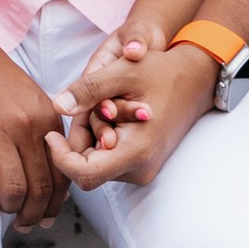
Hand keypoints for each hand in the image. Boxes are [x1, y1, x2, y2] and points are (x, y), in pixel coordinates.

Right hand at [0, 40, 67, 224]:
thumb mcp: (31, 100)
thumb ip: (44, 133)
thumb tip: (50, 177)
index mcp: (47, 120)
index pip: (61, 175)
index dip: (54, 204)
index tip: (46, 218)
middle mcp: (27, 126)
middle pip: (38, 188)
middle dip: (33, 215)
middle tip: (24, 225)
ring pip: (12, 188)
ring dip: (8, 206)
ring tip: (1, 209)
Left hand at [46, 23, 152, 177]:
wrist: (198, 78)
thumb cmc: (163, 72)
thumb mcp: (122, 72)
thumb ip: (87, 90)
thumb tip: (57, 106)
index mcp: (136, 151)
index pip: (84, 175)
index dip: (60, 157)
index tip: (51, 134)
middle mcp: (140, 168)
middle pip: (87, 168)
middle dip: (77, 140)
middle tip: (84, 107)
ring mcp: (143, 168)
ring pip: (97, 162)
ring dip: (90, 136)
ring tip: (104, 106)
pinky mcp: (143, 163)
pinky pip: (109, 158)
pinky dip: (101, 138)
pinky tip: (111, 113)